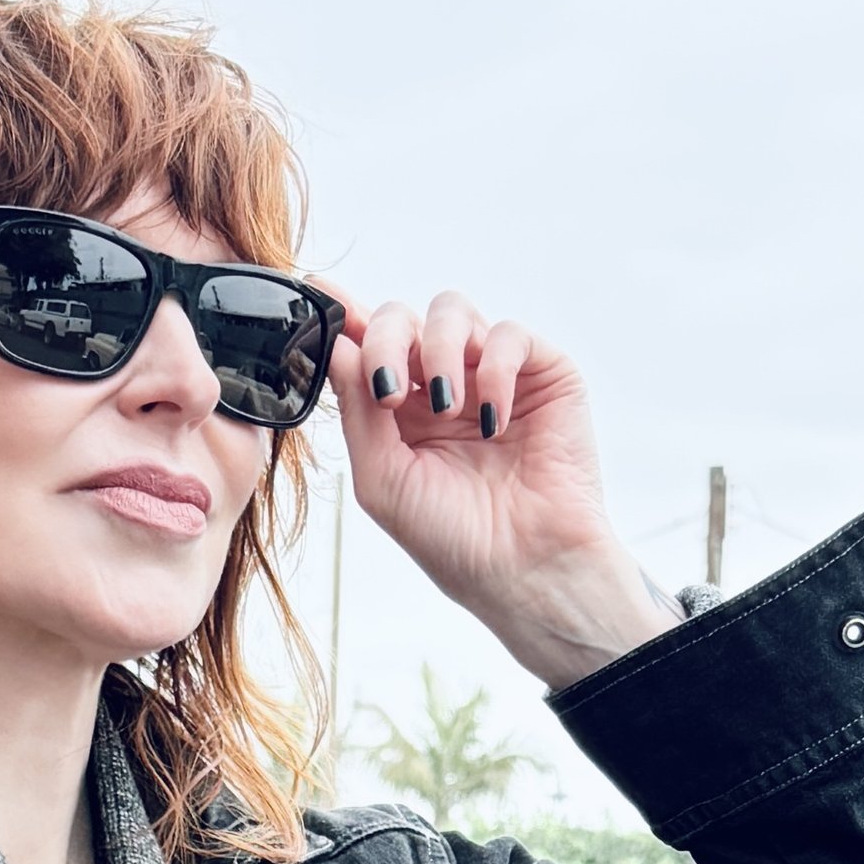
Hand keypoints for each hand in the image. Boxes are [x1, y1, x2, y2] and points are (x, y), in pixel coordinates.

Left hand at [322, 287, 678, 692]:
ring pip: (452, 311)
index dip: (343, 316)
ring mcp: (492, 375)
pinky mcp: (543, 374)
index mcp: (398, 411)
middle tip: (390, 391)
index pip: (366, 347)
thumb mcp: (383, 479)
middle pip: (402, 317)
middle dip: (387, 341)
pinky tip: (490, 422)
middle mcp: (442, 385)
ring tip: (446, 408)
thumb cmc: (453, 538)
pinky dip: (495, 371)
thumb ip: (355, 409)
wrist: (525, 569)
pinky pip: (510, 335)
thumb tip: (335, 342)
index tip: (320, 294)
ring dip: (439, 351)